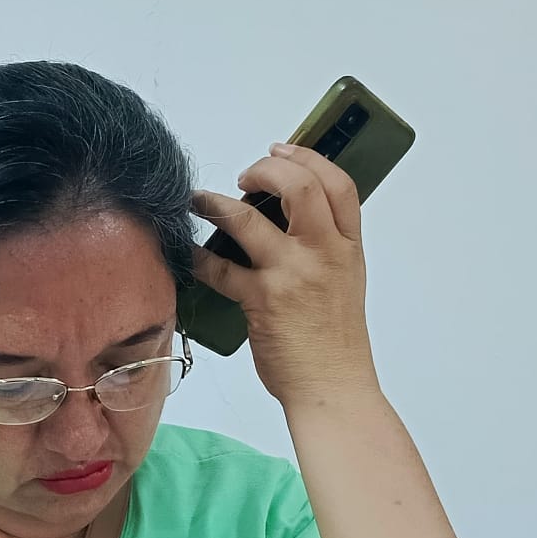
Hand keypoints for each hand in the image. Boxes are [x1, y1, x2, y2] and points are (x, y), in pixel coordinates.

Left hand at [192, 144, 377, 407]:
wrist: (332, 387)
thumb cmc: (333, 343)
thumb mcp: (344, 283)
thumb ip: (323, 249)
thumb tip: (285, 224)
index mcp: (348, 247)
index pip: (338, 184)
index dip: (307, 156)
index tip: (281, 150)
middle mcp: (325, 252)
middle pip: (299, 185)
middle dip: (265, 168)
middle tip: (244, 175)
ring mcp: (293, 274)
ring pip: (250, 219)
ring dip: (217, 204)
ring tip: (198, 200)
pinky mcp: (263, 300)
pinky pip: (221, 269)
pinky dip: (200, 258)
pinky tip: (188, 253)